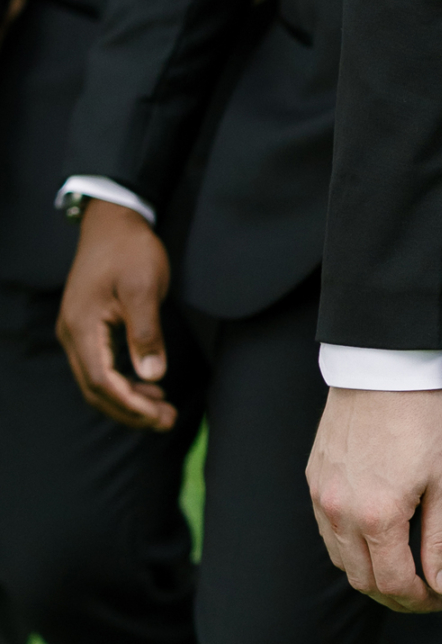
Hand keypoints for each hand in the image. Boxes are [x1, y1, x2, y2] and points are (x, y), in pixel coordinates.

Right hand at [57, 199, 178, 430]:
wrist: (112, 222)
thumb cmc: (130, 250)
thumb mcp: (144, 288)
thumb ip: (147, 333)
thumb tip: (153, 375)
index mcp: (83, 326)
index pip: (102, 380)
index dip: (130, 404)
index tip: (160, 416)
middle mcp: (72, 333)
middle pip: (95, 389)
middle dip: (130, 410)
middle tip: (167, 421)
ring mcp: (76, 331)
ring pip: (95, 382)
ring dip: (127, 400)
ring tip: (162, 410)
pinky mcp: (86, 328)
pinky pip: (99, 368)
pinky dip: (122, 384)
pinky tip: (149, 387)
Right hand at [307, 387, 441, 612]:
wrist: (382, 371)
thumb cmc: (422, 421)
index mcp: (377, 517)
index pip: (393, 583)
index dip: (417, 601)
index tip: (437, 599)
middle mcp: (340, 514)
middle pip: (362, 580)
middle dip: (395, 596)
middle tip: (423, 594)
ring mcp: (321, 498)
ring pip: (341, 560)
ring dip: (370, 575)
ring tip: (402, 572)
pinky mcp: (313, 481)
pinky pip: (327, 532)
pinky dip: (350, 548)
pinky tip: (375, 542)